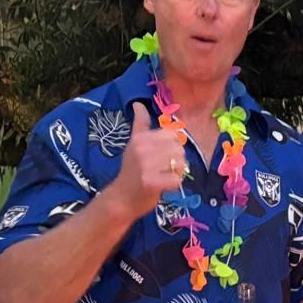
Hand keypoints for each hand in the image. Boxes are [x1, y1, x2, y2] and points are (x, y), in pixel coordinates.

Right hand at [104, 102, 185, 220]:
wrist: (122, 197)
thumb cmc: (131, 170)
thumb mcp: (134, 143)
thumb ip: (141, 124)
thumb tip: (138, 104)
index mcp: (140, 138)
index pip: (173, 135)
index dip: (173, 146)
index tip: (162, 154)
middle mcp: (142, 149)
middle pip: (179, 149)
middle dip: (177, 160)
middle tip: (163, 168)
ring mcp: (146, 165)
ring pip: (181, 164)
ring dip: (177, 172)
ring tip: (163, 176)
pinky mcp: (151, 182)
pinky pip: (177, 180)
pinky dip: (175, 184)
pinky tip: (164, 186)